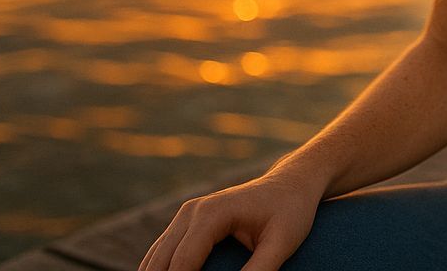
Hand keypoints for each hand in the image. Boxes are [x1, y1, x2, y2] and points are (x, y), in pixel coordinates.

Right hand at [138, 166, 323, 270]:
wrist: (291, 184)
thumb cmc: (291, 211)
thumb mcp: (281, 243)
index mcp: (211, 214)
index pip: (182, 264)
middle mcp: (191, 211)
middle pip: (160, 262)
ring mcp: (186, 215)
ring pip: (155, 259)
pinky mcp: (187, 224)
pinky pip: (163, 254)